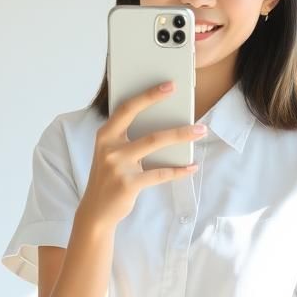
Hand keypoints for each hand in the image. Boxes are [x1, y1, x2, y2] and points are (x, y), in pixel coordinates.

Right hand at [78, 81, 202, 228]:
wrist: (96, 211)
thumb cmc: (109, 177)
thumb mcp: (112, 153)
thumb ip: (128, 138)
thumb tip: (163, 122)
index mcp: (105, 135)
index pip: (127, 108)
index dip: (148, 95)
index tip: (169, 86)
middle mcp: (110, 148)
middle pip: (146, 126)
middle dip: (174, 118)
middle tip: (192, 107)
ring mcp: (118, 166)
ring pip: (156, 144)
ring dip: (182, 136)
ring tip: (200, 132)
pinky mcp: (128, 184)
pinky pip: (160, 174)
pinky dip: (178, 171)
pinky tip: (191, 167)